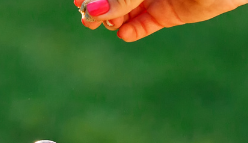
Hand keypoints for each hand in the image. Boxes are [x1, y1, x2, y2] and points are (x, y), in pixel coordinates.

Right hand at [74, 0, 247, 41]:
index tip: (78, 2)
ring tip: (110, 25)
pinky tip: (124, 34)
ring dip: (113, 20)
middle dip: (98, 7)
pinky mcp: (169, 12)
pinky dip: (133, 30)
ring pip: (125, 11)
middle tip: (87, 18)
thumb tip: (91, 10)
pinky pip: (145, 24)